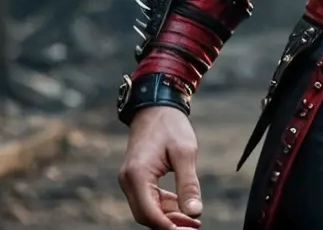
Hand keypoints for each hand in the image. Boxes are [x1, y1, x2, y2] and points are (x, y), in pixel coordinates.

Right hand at [118, 106, 203, 229]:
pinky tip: (180, 204)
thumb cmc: (171, 125)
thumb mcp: (185, 152)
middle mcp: (128, 180)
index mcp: (137, 174)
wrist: (156, 105)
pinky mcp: (135, 177)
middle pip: (146, 215)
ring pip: (147, 209)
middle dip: (169, 223)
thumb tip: (195, 212)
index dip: (169, 225)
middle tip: (193, 225)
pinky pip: (147, 199)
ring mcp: (129, 179)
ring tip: (190, 216)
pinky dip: (163, 205)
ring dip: (167, 215)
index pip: (149, 213)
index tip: (189, 229)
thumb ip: (188, 184)